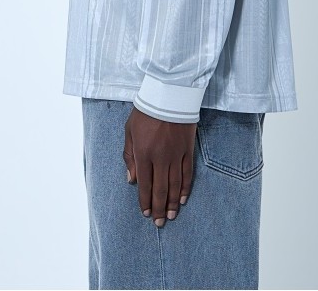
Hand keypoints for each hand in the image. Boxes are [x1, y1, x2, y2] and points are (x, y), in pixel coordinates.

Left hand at [122, 105, 195, 226]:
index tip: (146, 214)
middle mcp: (160, 158)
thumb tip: (130, 180)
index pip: (144, 184)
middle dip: (159, 208)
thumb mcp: (129, 130)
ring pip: (175, 185)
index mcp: (143, 153)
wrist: (169, 94)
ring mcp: (176, 155)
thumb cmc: (146, 111)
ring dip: (173, 203)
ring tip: (172, 216)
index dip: (145, 201)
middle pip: (160, 189)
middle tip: (160, 223)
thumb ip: (129, 156)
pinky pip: (188, 173)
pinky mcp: (188, 149)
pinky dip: (186, 188)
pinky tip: (183, 199)